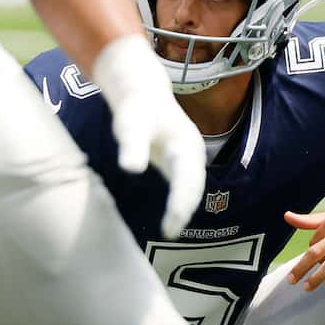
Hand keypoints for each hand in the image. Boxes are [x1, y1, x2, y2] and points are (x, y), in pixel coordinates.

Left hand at [95, 36, 204, 237]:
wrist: (142, 93)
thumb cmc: (137, 109)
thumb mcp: (131, 125)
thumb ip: (132, 146)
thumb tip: (130, 168)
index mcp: (186, 144)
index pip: (188, 178)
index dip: (181, 201)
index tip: (172, 221)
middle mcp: (192, 153)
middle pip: (194, 186)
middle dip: (185, 209)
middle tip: (170, 232)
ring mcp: (188, 159)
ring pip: (192, 188)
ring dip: (184, 210)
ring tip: (170, 231)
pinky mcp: (179, 163)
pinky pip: (185, 187)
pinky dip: (180, 204)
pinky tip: (170, 220)